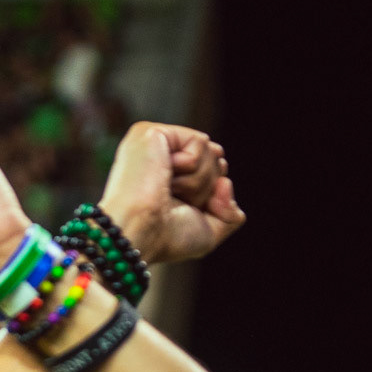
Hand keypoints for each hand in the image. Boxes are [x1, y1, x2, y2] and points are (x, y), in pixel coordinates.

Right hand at [101, 121, 244, 265]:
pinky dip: (191, 166)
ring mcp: (154, 143)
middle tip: (176, 201)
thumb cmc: (165, 239)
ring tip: (168, 191)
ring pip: (210, 150)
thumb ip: (230, 214)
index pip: (214, 171)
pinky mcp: (150, 132)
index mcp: (169, 176)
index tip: (188, 209)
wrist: (140, 233)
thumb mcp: (208, 232)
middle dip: (207, 188)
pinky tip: (165, 177)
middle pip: (216, 159)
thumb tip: (225, 181)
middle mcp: (160, 156)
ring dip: (198, 181)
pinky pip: (199, 142)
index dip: (212, 194)